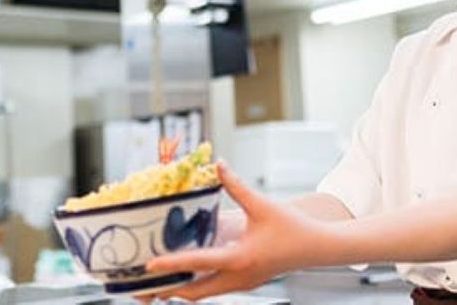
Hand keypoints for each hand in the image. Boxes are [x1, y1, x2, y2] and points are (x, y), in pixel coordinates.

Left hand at [145, 162, 330, 300]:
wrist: (316, 248)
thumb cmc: (293, 228)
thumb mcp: (263, 204)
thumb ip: (237, 186)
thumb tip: (220, 165)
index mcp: (240, 259)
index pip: (198, 263)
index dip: (171, 264)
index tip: (148, 265)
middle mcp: (237, 278)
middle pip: (192, 292)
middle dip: (166, 290)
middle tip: (140, 285)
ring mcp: (241, 284)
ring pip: (202, 294)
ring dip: (179, 289)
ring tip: (156, 282)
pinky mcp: (245, 283)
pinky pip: (213, 289)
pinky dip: (195, 285)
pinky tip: (185, 274)